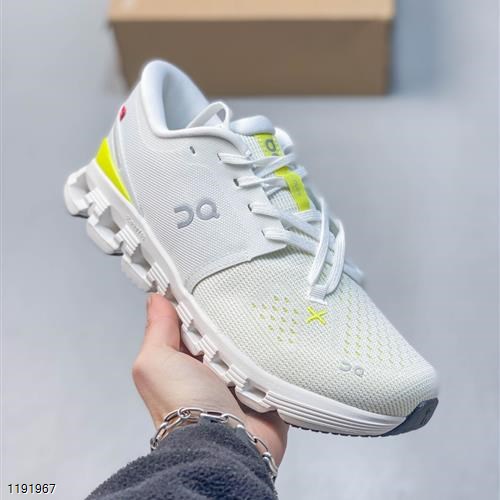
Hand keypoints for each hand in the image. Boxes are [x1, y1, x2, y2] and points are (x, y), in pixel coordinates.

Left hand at [132, 293, 287, 464]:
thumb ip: (157, 330)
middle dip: (234, 314)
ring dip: (258, 332)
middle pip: (226, 329)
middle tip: (246, 291)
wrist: (222, 447)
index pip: (194, 320)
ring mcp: (241, 378)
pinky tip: (285, 332)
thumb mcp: (155, 362)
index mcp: (185, 360)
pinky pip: (276, 361)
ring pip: (253, 342)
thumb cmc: (183, 405)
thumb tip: (155, 298)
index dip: (200, 300)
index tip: (210, 278)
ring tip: (268, 310)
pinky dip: (279, 350)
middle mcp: (212, 368)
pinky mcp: (267, 389)